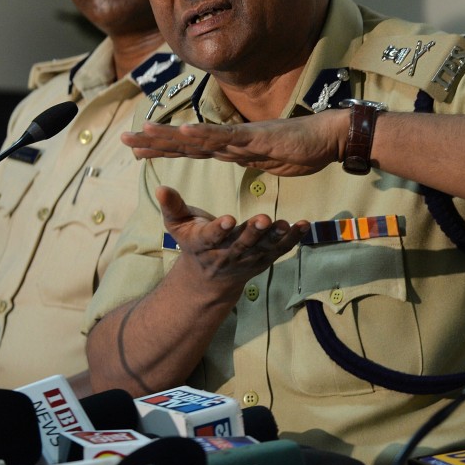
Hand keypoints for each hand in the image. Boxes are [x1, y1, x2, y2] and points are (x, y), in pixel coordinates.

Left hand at [122, 113, 346, 176]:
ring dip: (170, 136)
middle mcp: (232, 140)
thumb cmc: (305, 148)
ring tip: (143, 132)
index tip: (139, 149)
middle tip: (125, 140)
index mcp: (234, 147)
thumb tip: (237, 159)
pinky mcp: (256, 138)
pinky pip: (225, 138)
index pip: (192, 149)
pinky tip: (183, 132)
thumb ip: (251, 158)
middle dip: (155, 141)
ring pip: (200, 138)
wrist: (328, 138)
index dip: (165, 148)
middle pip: (188, 142)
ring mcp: (242, 137)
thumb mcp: (270, 160)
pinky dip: (204, 135)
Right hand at [156, 186, 308, 288]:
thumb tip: (160, 187)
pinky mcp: (264, 260)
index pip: (211, 238)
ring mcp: (248, 260)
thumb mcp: (178, 225)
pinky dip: (294, 239)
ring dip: (276, 237)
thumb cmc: (193, 242)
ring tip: (286, 224)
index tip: (227, 219)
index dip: (219, 229)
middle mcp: (227, 255)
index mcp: (204, 245)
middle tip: (263, 219)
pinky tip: (305, 225)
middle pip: (241, 245)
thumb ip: (172, 206)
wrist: (209, 278)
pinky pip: (281, 250)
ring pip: (263, 249)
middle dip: (253, 233)